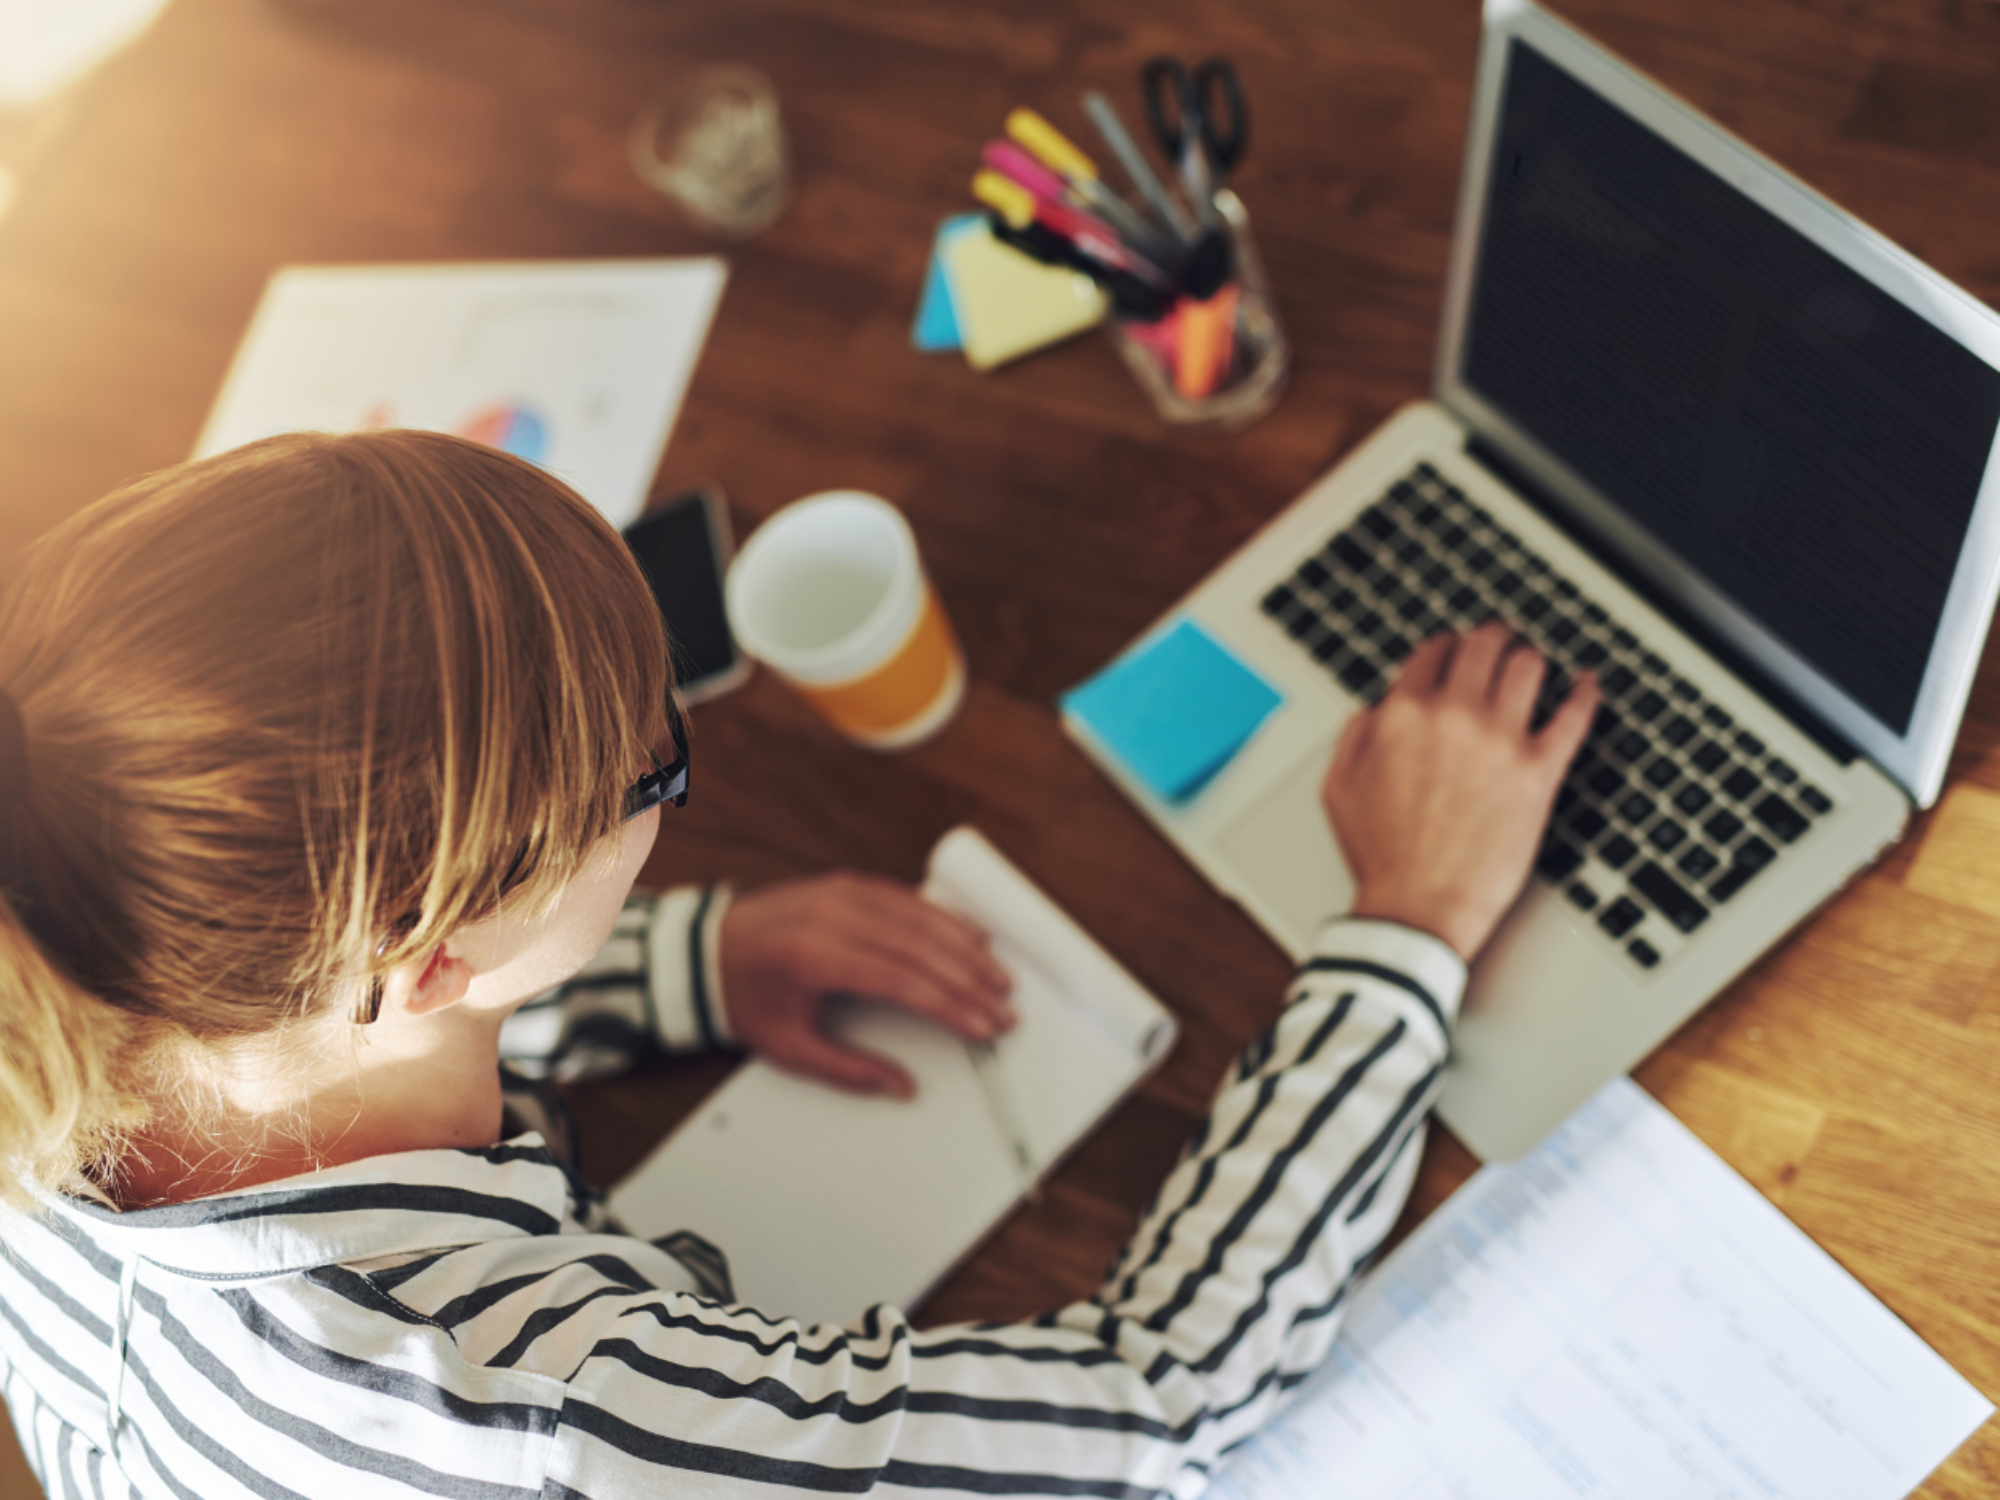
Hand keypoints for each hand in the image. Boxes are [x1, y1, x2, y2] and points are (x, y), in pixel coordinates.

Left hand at [718, 872, 1014, 1097]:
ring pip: (922, 918)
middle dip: (971, 981)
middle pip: (922, 948)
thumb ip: (849, 1069)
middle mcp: (834, 916)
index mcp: (817, 957)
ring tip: (999, 977)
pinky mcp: (848, 884)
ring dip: (967, 948)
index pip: (903, 982)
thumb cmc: (746, 997)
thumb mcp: (789, 1047)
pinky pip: (907, 897)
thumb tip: (902, 1089)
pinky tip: (972, 936)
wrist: (706, 950)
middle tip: (1004, 1009)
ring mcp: (843, 894)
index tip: (982, 1027)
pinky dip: (945, 918)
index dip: (950, 1007)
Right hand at [1322, 622, 1597, 961]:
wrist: (1419, 907)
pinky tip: (1588, 683)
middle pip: (1483, 646)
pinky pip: (1574, 715)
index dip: (1445, 647)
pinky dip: (1585, 692)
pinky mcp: (1539, 772)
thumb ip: (1353, 738)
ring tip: (1533, 664)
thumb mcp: (1339, 789)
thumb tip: (1372, 712)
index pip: (1432, 653)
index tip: (1454, 651)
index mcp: (1402, 716)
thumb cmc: (1381, 857)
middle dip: (1491, 639)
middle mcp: (1453, 717)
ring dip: (1530, 659)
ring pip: (1529, 667)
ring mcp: (1500, 742)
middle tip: (1499, 641)